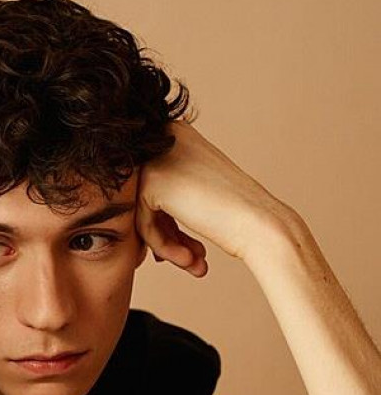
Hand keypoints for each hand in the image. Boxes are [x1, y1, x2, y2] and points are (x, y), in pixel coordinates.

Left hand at [135, 120, 291, 275]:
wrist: (263, 226)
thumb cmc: (238, 212)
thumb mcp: (196, 188)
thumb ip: (167, 189)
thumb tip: (132, 206)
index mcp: (176, 131)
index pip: (153, 182)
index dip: (167, 218)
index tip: (186, 244)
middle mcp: (165, 137)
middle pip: (145, 196)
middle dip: (165, 232)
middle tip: (190, 257)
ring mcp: (157, 157)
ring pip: (142, 212)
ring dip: (165, 243)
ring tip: (193, 263)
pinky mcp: (152, 181)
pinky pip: (143, 223)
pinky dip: (162, 246)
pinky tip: (190, 259)